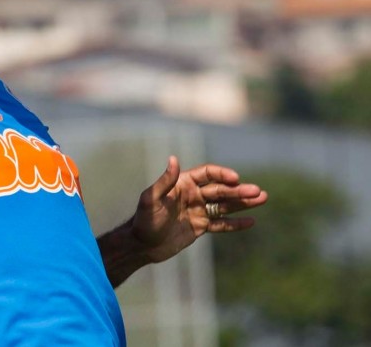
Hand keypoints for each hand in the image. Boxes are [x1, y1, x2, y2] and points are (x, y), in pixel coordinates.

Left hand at [131, 156, 267, 263]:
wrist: (142, 246)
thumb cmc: (143, 221)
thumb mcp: (151, 200)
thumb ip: (164, 182)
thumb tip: (173, 159)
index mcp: (182, 184)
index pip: (207, 174)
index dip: (222, 175)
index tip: (235, 179)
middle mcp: (192, 195)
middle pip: (220, 190)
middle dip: (239, 191)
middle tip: (259, 192)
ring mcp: (198, 211)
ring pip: (225, 205)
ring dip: (243, 202)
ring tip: (262, 198)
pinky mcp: (200, 227)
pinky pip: (221, 224)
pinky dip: (235, 223)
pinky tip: (251, 221)